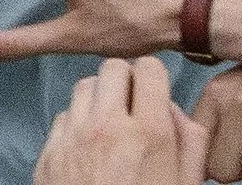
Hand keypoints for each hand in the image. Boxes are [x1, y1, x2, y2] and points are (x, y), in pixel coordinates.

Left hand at [34, 58, 208, 184]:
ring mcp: (74, 137)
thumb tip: (174, 110)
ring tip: (113, 125)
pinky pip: (64, 115)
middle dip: (126, 81)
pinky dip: (79, 122)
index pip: (149, 69)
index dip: (155, 78)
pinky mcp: (50, 151)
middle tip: (135, 105)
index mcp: (150, 134)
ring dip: (100, 97)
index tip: (156, 91)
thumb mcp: (187, 183)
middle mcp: (108, 127)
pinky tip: (91, 146)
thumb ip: (191, 142)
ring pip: (84, 86)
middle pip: (112, 69)